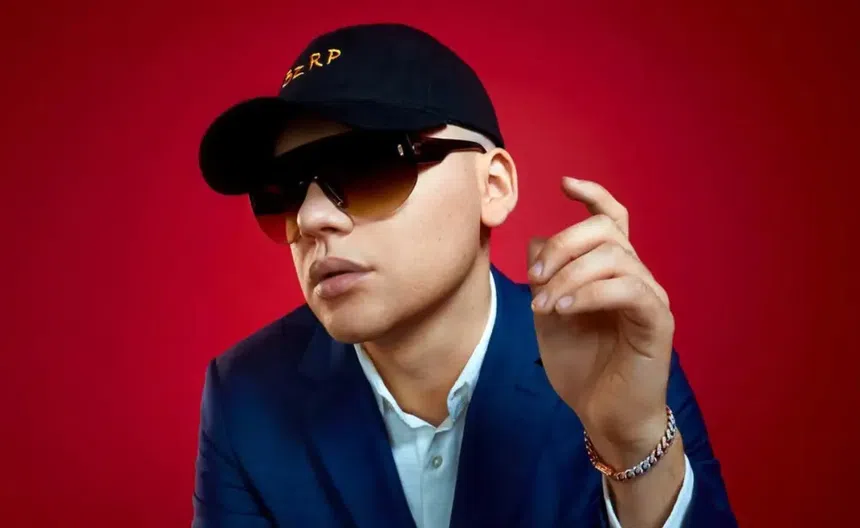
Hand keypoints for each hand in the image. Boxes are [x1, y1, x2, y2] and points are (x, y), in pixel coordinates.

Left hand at [528, 177, 674, 466]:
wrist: (604, 415)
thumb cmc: (581, 366)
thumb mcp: (549, 315)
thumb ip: (544, 278)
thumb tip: (537, 240)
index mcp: (611, 271)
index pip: (611, 218)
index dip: (592, 194)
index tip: (563, 184)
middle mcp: (635, 276)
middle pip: (606, 230)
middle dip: (563, 244)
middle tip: (534, 277)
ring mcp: (648, 296)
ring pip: (613, 257)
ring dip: (570, 276)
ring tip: (545, 307)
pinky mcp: (657, 321)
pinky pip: (627, 289)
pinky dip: (590, 294)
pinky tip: (564, 310)